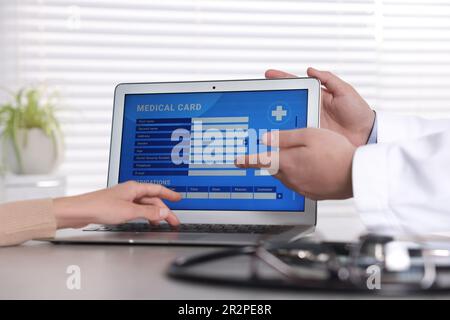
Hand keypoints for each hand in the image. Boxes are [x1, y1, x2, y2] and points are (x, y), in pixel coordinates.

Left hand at [53, 181, 181, 228]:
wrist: (79, 211)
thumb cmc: (99, 207)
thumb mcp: (129, 211)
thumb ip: (148, 212)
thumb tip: (164, 212)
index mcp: (134, 187)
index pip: (158, 189)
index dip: (170, 194)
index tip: (179, 198)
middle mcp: (129, 191)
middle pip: (152, 199)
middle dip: (164, 209)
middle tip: (173, 220)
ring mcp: (123, 199)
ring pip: (144, 205)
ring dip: (154, 213)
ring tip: (161, 223)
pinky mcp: (117, 206)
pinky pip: (136, 209)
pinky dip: (144, 215)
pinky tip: (145, 220)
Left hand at [236, 128, 355, 199]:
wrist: (356, 174)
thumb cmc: (336, 154)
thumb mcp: (309, 135)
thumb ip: (285, 137)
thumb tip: (267, 139)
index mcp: (287, 162)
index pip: (260, 161)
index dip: (247, 160)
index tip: (238, 161)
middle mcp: (291, 178)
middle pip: (274, 168)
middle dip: (274, 159)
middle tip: (280, 151)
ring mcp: (301, 187)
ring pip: (286, 175)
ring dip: (287, 167)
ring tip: (303, 157)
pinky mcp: (311, 193)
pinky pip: (298, 183)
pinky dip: (299, 174)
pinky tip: (313, 167)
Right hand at [265, 68, 374, 146]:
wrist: (365, 134)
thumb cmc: (358, 112)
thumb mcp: (345, 91)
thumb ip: (328, 79)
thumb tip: (310, 70)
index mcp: (317, 96)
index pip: (296, 85)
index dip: (282, 79)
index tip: (268, 74)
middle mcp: (310, 108)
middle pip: (287, 102)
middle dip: (272, 98)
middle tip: (259, 96)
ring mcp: (309, 123)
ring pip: (288, 118)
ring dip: (275, 116)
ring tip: (261, 113)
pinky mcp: (310, 136)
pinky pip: (295, 133)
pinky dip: (285, 133)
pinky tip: (274, 132)